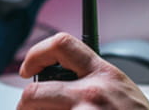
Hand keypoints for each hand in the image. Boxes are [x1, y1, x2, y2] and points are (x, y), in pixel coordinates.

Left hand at [17, 33, 148, 109]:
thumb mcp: (122, 91)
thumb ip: (94, 81)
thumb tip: (61, 83)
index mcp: (103, 73)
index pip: (62, 44)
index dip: (36, 53)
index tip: (28, 68)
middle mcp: (92, 92)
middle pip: (35, 92)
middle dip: (26, 105)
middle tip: (27, 109)